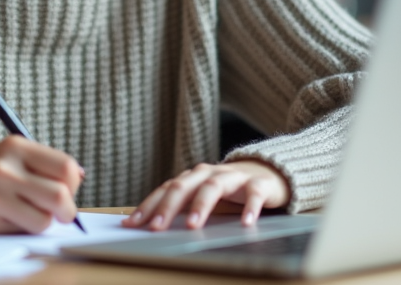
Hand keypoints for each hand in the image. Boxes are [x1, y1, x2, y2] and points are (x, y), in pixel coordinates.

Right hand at [0, 135, 84, 233]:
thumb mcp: (19, 156)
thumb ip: (49, 165)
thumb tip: (79, 177)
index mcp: (16, 147)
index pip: (65, 167)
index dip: (74, 184)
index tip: (67, 191)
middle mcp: (3, 170)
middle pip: (58, 196)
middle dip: (67, 210)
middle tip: (62, 213)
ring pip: (44, 221)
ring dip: (45, 222)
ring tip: (32, 214)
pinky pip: (22, 233)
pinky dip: (25, 230)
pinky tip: (12, 219)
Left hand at [122, 160, 289, 230]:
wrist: (267, 173)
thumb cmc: (228, 190)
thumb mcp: (202, 197)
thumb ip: (181, 208)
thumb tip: (150, 227)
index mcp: (193, 177)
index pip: (166, 189)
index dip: (148, 205)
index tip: (133, 224)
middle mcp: (209, 173)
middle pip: (184, 186)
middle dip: (168, 207)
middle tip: (156, 227)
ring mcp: (233, 177)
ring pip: (213, 187)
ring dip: (201, 206)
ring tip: (193, 226)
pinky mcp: (258, 183)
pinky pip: (254, 193)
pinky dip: (250, 207)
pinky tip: (246, 223)